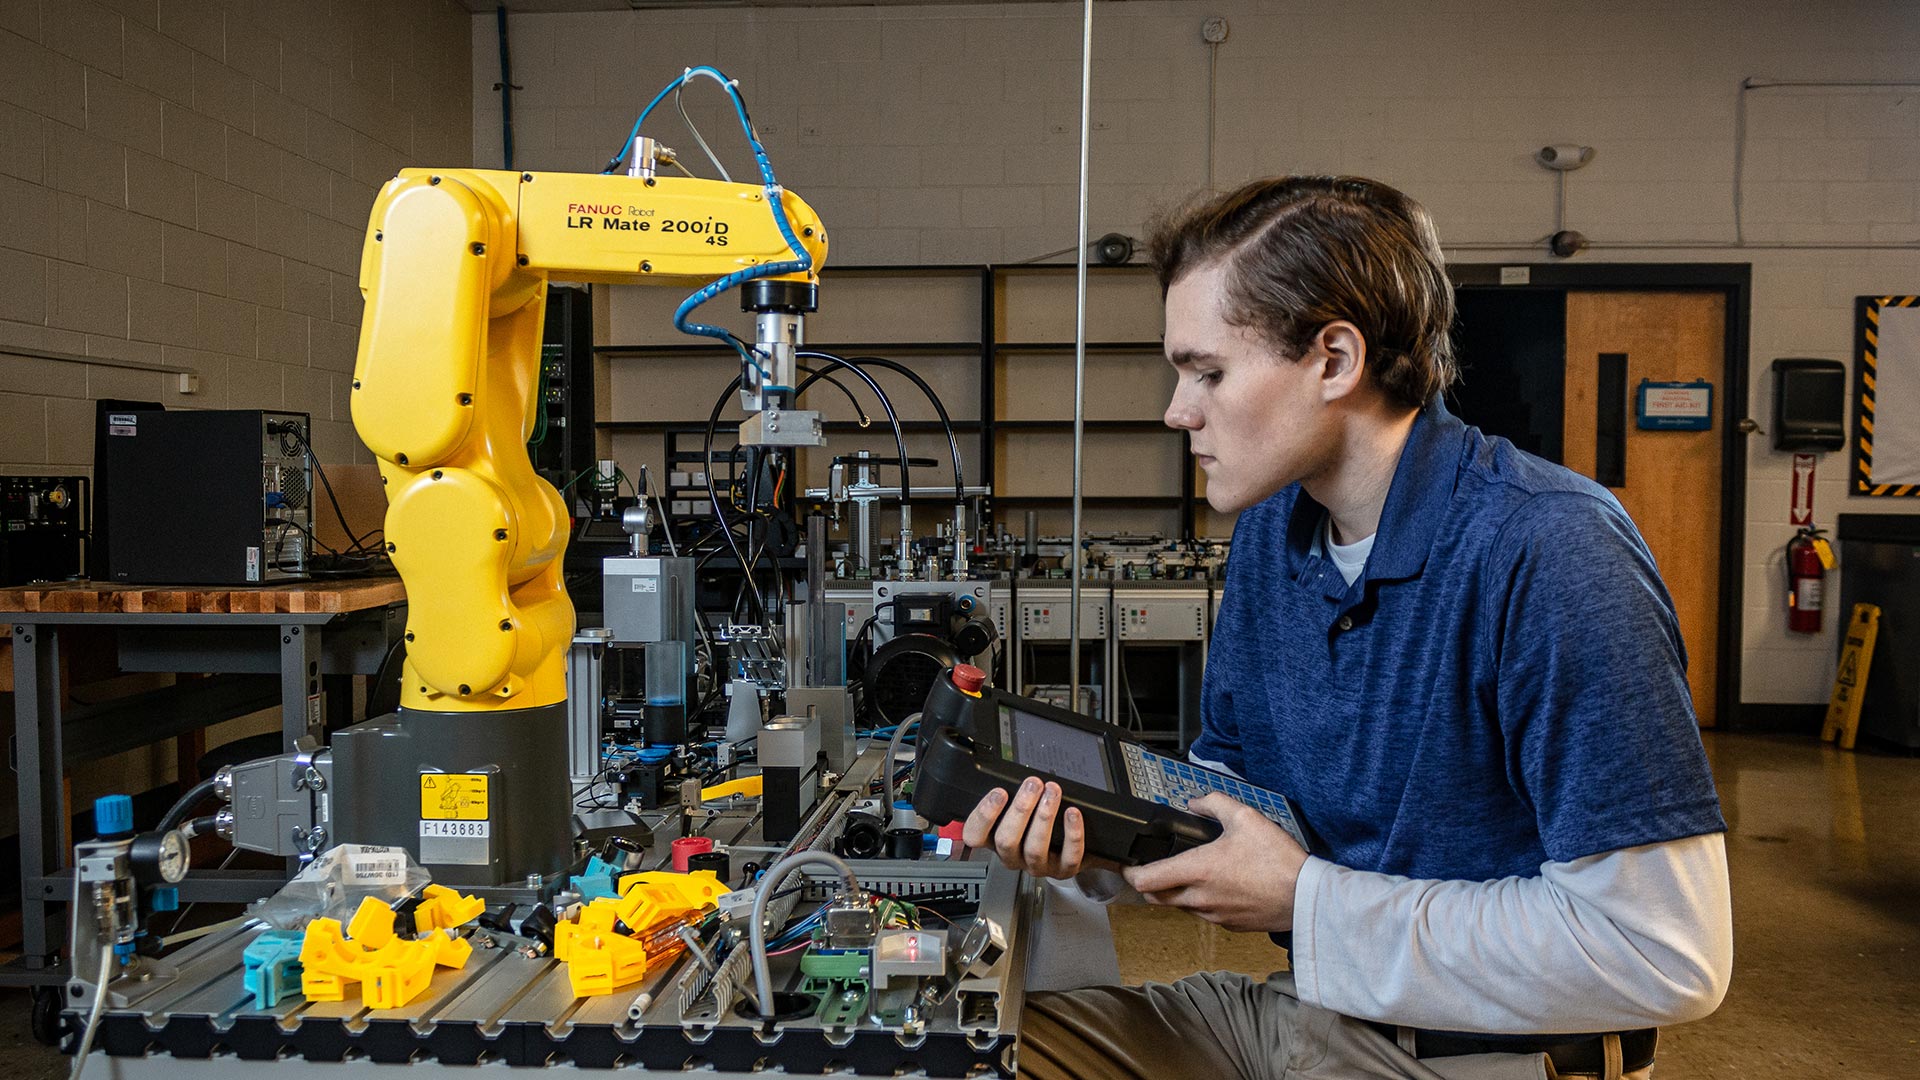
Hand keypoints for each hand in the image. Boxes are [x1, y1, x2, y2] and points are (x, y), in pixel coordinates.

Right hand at [960, 777, 1085, 878]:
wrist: (1077, 847)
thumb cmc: (1041, 823)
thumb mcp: (1022, 809)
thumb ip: (1013, 797)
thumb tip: (1017, 778)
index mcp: (996, 840)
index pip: (975, 836)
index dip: (984, 816)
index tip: (999, 792)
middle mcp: (1014, 857)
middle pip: (1006, 840)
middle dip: (1020, 809)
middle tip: (1033, 785)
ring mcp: (1038, 866)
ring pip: (1035, 849)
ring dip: (1044, 817)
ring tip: (1052, 792)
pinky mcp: (1063, 870)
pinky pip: (1068, 856)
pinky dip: (1072, 834)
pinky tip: (1072, 813)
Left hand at [1122, 793, 1309, 932]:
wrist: (1306, 897)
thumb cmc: (1277, 860)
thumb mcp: (1246, 817)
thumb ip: (1214, 804)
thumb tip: (1196, 802)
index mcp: (1197, 871)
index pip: (1145, 880)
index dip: (1129, 872)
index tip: (1127, 864)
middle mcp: (1199, 898)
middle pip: (1156, 898)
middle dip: (1149, 884)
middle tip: (1153, 868)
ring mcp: (1213, 915)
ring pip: (1180, 908)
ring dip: (1176, 894)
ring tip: (1190, 874)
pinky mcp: (1229, 925)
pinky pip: (1204, 915)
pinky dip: (1201, 903)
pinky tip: (1217, 887)